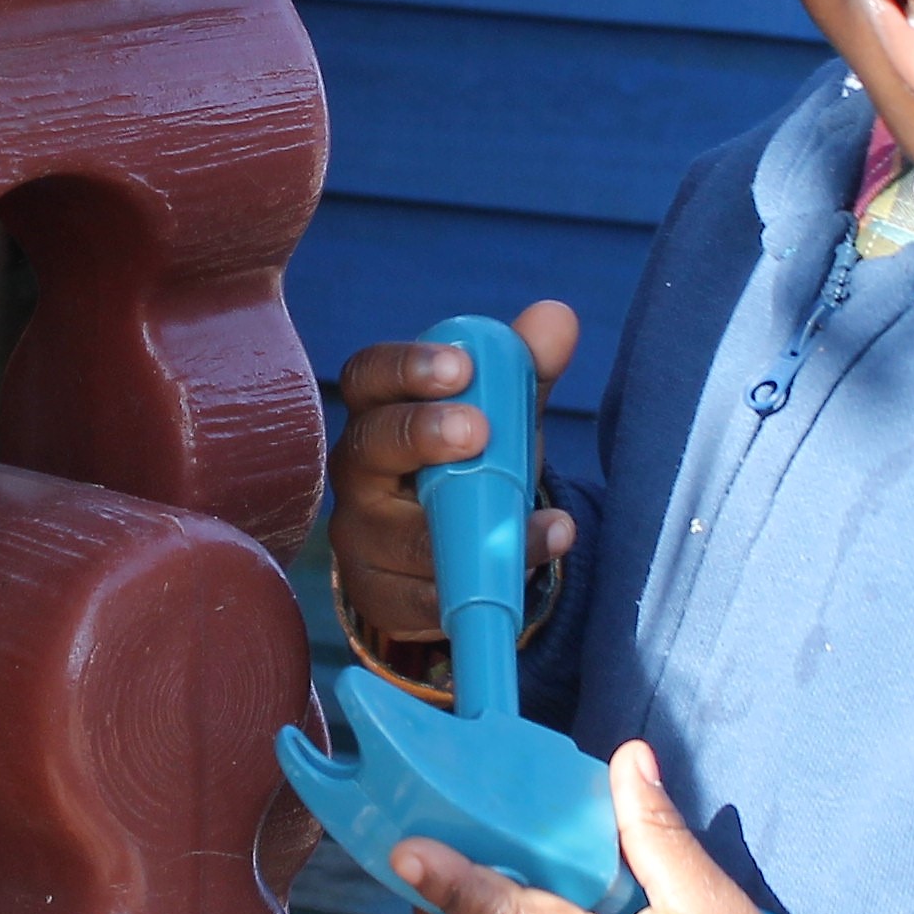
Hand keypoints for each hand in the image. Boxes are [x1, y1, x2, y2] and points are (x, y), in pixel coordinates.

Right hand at [325, 300, 579, 644]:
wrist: (446, 556)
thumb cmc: (466, 464)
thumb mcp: (499, 417)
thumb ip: (524, 370)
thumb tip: (557, 315)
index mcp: (378, 410)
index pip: (369, 376)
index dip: (407, 368)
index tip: (461, 365)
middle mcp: (356, 470)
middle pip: (367, 446)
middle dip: (420, 434)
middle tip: (478, 430)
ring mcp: (361, 536)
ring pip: (400, 534)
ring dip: (470, 528)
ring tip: (539, 521)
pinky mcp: (380, 595)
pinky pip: (421, 597)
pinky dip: (477, 584)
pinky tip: (524, 568)